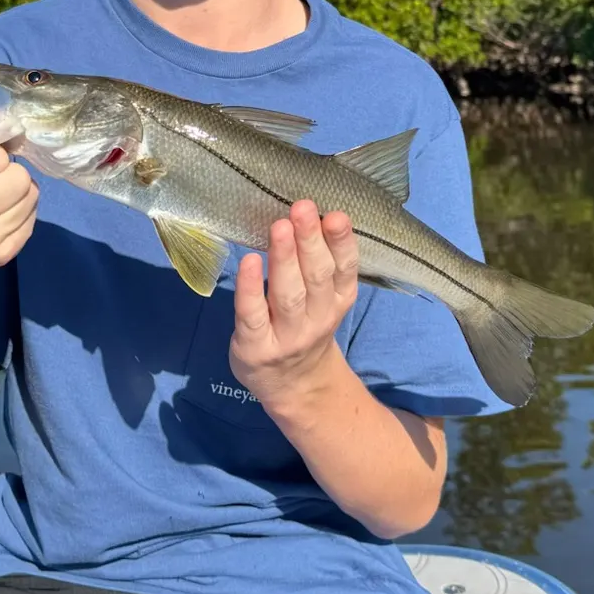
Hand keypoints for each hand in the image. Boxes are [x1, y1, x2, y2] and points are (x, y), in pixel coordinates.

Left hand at [230, 200, 360, 411]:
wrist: (294, 386)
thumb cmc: (305, 326)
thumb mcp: (325, 299)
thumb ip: (321, 263)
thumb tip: (309, 214)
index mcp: (338, 302)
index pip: (344, 270)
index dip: (342, 243)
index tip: (336, 215)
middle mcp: (317, 319)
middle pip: (317, 278)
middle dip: (311, 241)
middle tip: (303, 208)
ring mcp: (287, 336)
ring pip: (289, 295)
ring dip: (285, 258)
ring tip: (280, 227)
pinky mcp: (256, 347)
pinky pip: (253, 315)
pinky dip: (251, 287)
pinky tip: (249, 261)